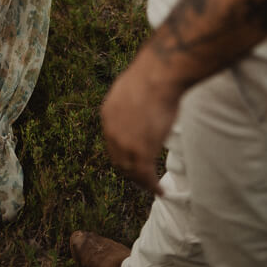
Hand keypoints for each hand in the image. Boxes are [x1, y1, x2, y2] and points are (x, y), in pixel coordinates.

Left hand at [101, 47, 180, 194]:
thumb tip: (141, 107)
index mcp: (107, 114)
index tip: (134, 160)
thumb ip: (131, 104)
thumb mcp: (132, 89)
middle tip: (143, 179)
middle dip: (131, 171)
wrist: (158, 75)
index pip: (112, 142)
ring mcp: (124, 142)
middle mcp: (111, 130)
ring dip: (142, 181)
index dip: (123, 154)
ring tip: (152, 187)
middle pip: (118, 159)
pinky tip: (160, 190)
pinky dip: (152, 185)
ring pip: (131, 170)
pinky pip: (145, 175)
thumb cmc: (152, 76)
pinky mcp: (140, 151)